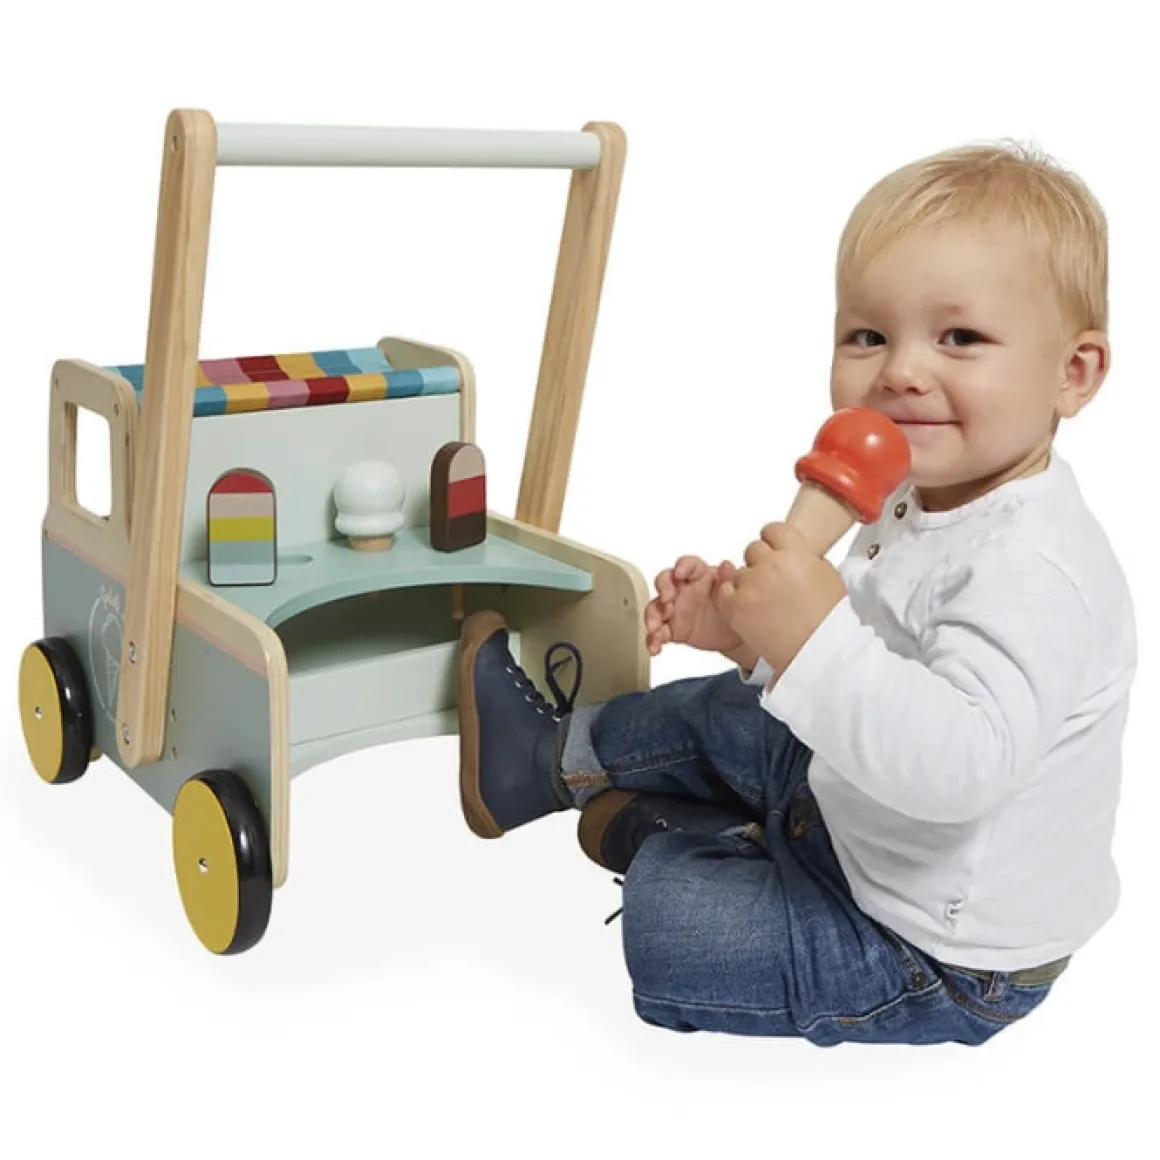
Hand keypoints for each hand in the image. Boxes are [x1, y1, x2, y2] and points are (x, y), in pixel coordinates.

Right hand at [644, 555, 743, 656]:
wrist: (736, 634)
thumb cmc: (732, 607)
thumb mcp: (735, 592)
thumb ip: (729, 579)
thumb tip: (727, 566)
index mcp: (699, 576)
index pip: (688, 565)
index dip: (682, 566)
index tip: (680, 573)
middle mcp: (683, 590)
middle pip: (665, 582)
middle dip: (663, 589)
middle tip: (667, 599)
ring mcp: (675, 610)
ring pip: (656, 608)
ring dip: (652, 616)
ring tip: (655, 627)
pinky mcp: (672, 629)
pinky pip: (658, 633)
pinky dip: (653, 639)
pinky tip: (654, 646)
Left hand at [712, 522, 846, 673]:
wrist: (817, 652)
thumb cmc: (827, 620)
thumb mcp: (828, 576)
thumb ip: (805, 558)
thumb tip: (793, 553)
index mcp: (796, 552)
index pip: (773, 529)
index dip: (773, 542)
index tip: (774, 552)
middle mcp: (771, 564)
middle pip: (753, 549)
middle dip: (760, 564)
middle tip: (772, 584)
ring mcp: (751, 584)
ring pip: (739, 572)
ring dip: (748, 584)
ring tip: (766, 605)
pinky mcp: (735, 606)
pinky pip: (723, 591)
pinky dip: (732, 598)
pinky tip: (749, 609)